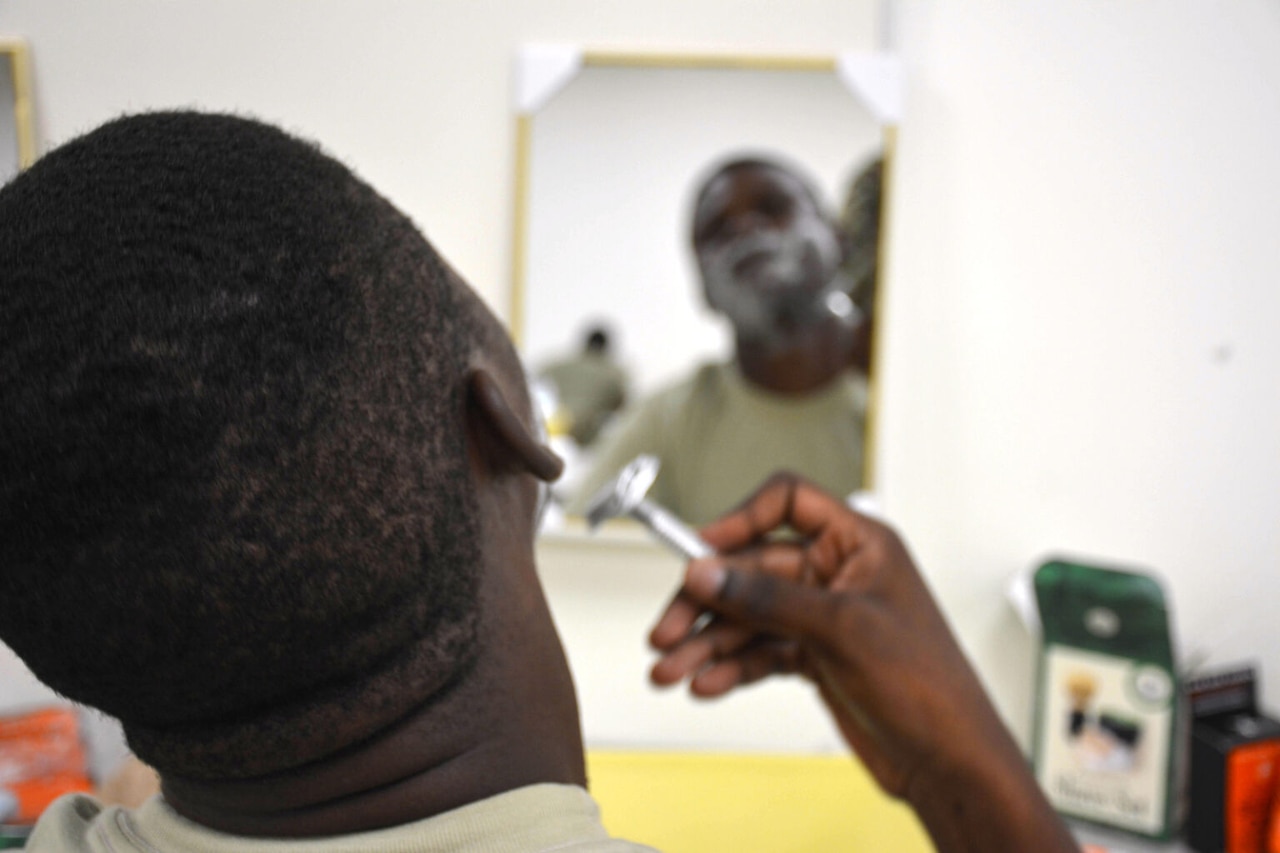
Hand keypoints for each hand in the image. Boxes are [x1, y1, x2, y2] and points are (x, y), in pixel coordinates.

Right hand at [648, 474, 1078, 851]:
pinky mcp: (814, 656)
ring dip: (707, 642)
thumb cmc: (926, 685)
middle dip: (706, 601)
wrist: (949, 760)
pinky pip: (759, 651)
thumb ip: (768, 598)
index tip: (697, 550)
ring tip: (671, 670)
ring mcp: (823, 616)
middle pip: (752, 568)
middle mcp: (837, 573)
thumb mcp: (840, 630)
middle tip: (666, 631)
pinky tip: (706, 683)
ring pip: (748, 616)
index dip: (738, 519)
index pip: (788, 502)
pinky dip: (730, 666)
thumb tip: (709, 572)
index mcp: (859, 543)